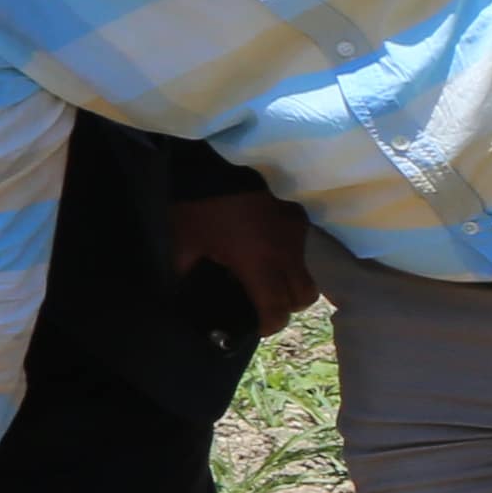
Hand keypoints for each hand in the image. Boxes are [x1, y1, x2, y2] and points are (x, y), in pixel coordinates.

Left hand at [166, 190, 314, 327]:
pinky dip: (289, 259)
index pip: (276, 309)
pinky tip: (267, 249)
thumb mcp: (184, 243)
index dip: (269, 325)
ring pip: (308, 275)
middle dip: (286, 308)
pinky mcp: (299, 219)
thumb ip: (186, 272)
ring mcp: (297, 236)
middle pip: (303, 297)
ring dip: (292, 285)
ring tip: (268, 278)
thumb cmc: (201, 207)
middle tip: (264, 305)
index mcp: (258, 264)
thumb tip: (184, 291)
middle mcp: (287, 255)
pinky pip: (301, 250)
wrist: (220, 164)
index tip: (258, 328)